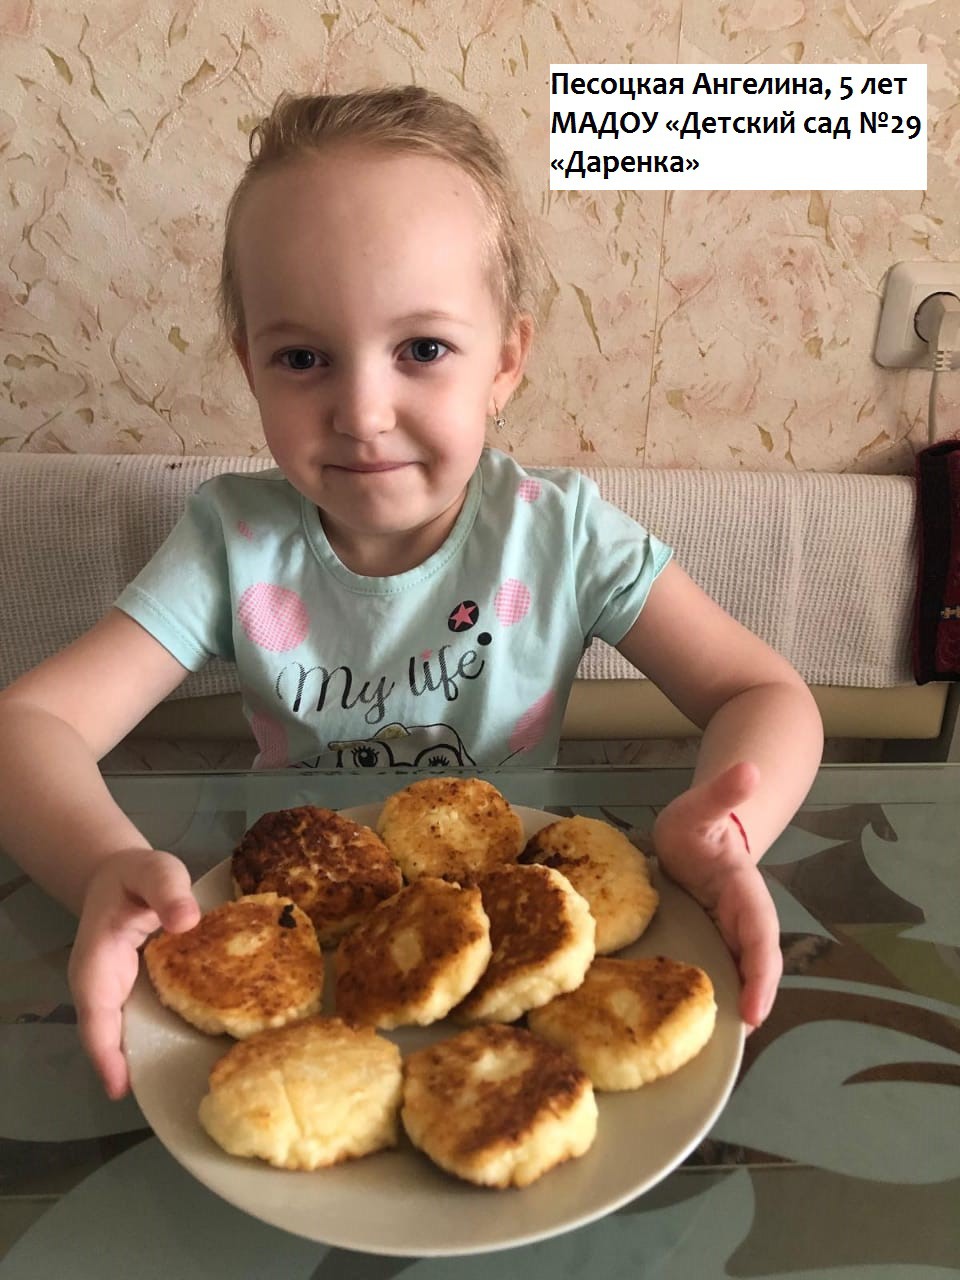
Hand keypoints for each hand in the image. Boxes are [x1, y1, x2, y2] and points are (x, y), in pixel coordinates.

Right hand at [68, 849, 199, 1098]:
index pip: (96, 1013)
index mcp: (99, 959)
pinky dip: (157, 1041)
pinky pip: (141, 1025)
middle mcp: (102, 985)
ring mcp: (116, 994)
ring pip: (124, 1036)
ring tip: (178, 1089)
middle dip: (127, 1069)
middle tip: (163, 1097)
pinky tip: (188, 1057)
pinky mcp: (134, 995)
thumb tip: (187, 920)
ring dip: (144, 1061)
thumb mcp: (155, 871)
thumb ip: (168, 890)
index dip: (105, 1053)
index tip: (120, 1088)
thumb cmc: (137, 875)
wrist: (121, 875)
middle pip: (107, 1037)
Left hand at [651, 761, 781, 1029]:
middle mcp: (739, 918)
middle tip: (737, 1038)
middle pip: (752, 964)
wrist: (698, 829)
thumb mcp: (704, 806)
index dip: (761, 973)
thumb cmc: (700, 821)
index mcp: (742, 889)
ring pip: (735, 972)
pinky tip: (689, 1024)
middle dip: (751, 1000)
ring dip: (731, 1003)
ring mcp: (724, 932)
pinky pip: (713, 969)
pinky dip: (710, 995)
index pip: (759, 935)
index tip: (755, 1008)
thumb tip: (749, 770)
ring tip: (713, 1043)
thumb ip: (724, 792)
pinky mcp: (707, 939)